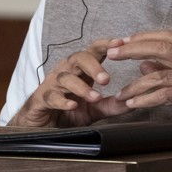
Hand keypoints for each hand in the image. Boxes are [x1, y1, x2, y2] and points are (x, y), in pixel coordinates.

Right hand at [11, 38, 129, 126]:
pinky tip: (73, 105)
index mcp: (81, 71)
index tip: (121, 43)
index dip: (105, 45)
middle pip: (78, 58)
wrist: (42, 128)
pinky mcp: (40, 99)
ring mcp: (52, 85)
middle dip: (93, 66)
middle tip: (107, 79)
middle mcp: (66, 73)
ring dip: (82, 87)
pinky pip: (51, 96)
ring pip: (65, 78)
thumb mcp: (94, 109)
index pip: (93, 51)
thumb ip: (111, 105)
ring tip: (95, 97)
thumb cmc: (68, 113)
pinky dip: (62, 101)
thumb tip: (132, 101)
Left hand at [105, 30, 171, 132]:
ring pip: (158, 75)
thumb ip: (170, 69)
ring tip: (121, 93)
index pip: (169, 36)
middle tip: (113, 53)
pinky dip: (145, 100)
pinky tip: (134, 103)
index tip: (125, 40)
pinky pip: (163, 95)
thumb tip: (144, 65)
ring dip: (135, 84)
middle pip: (161, 47)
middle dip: (133, 49)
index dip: (145, 36)